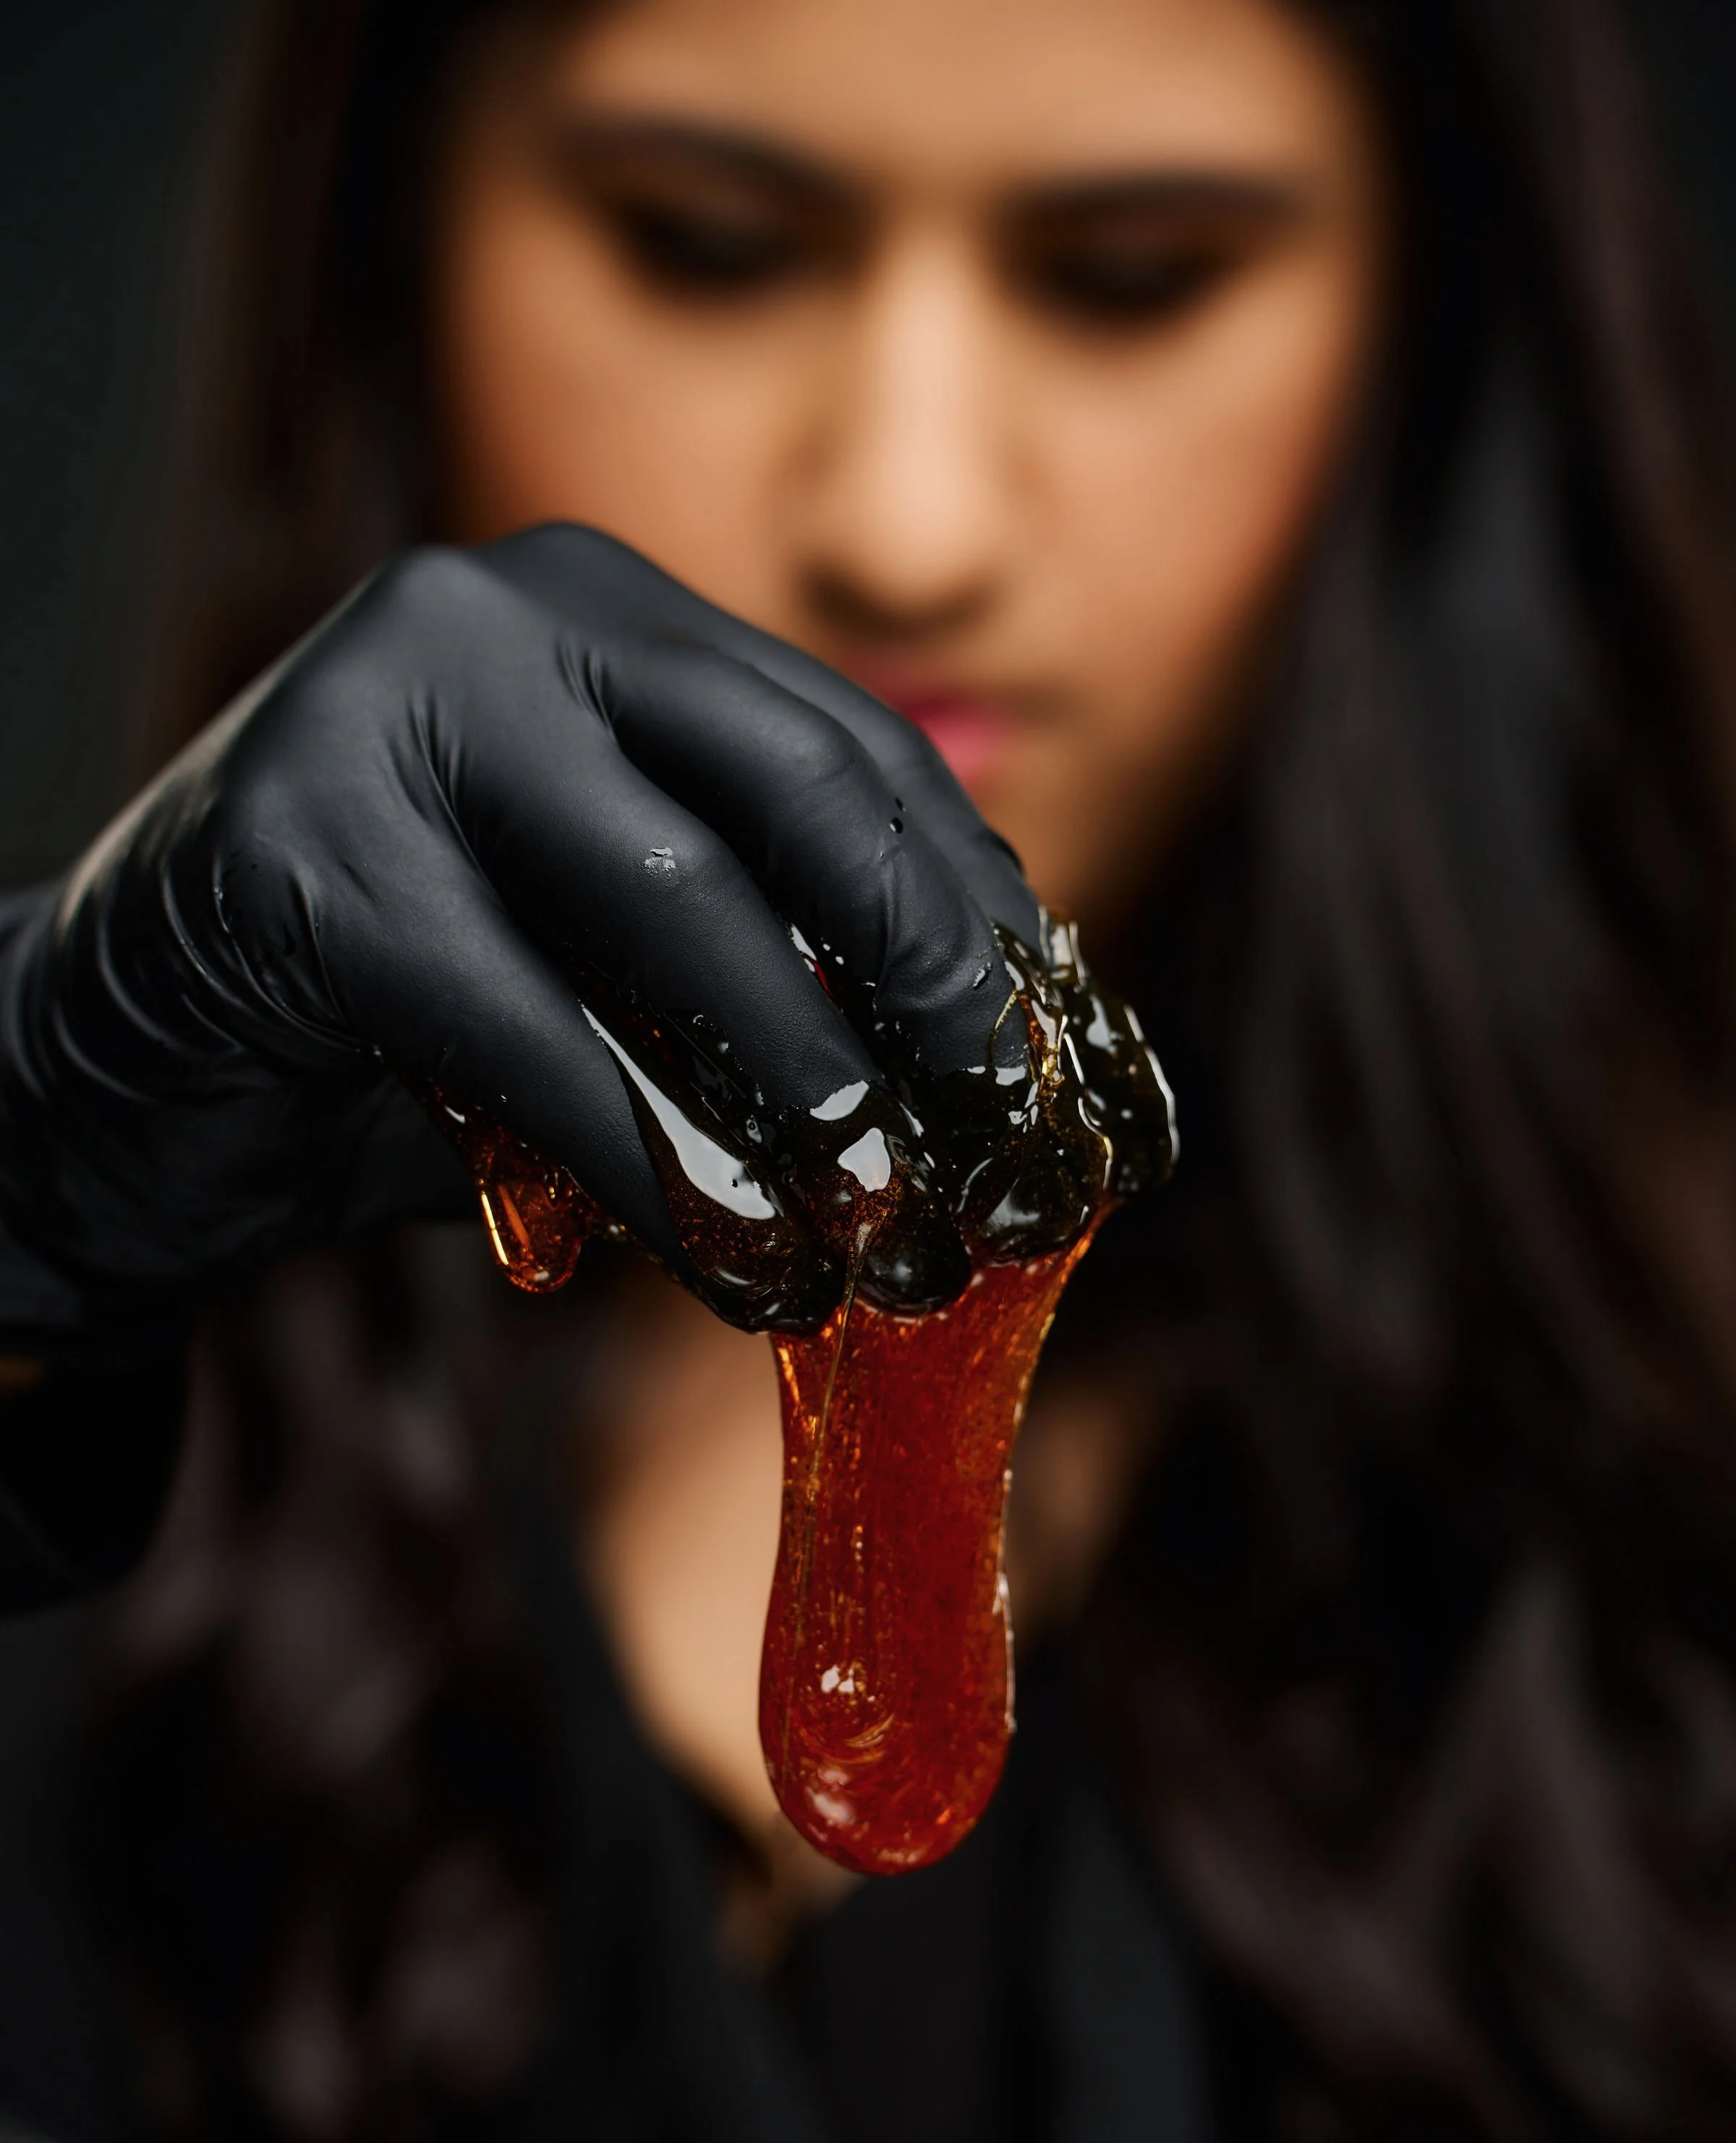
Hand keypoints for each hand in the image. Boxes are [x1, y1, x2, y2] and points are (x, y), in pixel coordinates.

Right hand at [0, 525, 1067, 1355]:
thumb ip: (772, 984)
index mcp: (612, 619)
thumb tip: (1004, 1088)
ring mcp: (388, 706)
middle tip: (1005, 1145)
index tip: (1060, 1073)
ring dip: (800, 1085)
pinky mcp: (296, 850)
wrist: (135, 1071)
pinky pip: (525, 1024)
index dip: (975, 919)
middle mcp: (507, 614)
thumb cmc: (415, 1034)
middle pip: (799, 787)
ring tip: (882, 1229)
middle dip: (928, 978)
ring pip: (672, 902)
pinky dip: (646, 1156)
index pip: (853, 754)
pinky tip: (731, 1261)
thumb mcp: (620, 983)